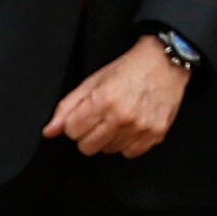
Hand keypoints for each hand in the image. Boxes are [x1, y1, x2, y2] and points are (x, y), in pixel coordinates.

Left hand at [42, 35, 190, 157]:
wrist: (166, 62)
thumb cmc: (130, 67)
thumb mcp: (94, 80)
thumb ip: (68, 106)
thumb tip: (50, 131)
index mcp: (103, 100)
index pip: (71, 131)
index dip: (75, 122)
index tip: (85, 113)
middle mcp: (122, 116)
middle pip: (87, 147)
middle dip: (89, 133)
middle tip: (101, 117)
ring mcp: (140, 127)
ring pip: (108, 151)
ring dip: (109, 137)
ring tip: (119, 117)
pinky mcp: (155, 134)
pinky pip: (130, 153)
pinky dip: (128, 142)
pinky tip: (132, 125)